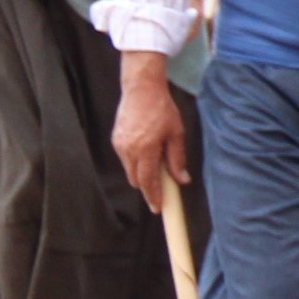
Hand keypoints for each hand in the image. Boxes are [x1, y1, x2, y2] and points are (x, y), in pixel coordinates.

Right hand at [111, 54, 188, 201]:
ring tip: (157, 165)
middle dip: (148, 187)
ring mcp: (120, 145)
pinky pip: (126, 160)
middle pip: (137, 180)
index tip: (158, 208)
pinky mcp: (116, 140)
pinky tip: (147, 153)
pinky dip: (136, 163)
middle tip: (162, 191)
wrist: (141, 90)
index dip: (153, 196)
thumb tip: (182, 180)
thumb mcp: (176, 134)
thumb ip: (177, 159)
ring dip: (142, 174)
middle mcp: (129, 149)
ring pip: (130, 171)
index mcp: (146, 148)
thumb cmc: (162, 110)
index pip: (148, 181)